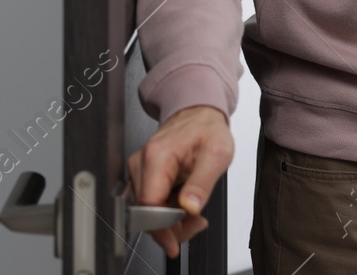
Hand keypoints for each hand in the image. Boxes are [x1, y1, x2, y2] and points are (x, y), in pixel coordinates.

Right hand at [126, 105, 232, 258]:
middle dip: (170, 225)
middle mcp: (142, 161)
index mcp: (158, 155)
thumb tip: (189, 206)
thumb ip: (202, 182)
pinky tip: (182, 204)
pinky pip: (149, 201)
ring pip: (146, 209)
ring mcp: (139, 167)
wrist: (199, 115)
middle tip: (196, 223)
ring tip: (193, 211)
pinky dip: (165, 210)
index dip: (161, 228)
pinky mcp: (141, 173)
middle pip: (146, 211)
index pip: (148, 204)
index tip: (174, 241)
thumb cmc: (207, 130)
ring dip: (169, 219)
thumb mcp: (217, 154)